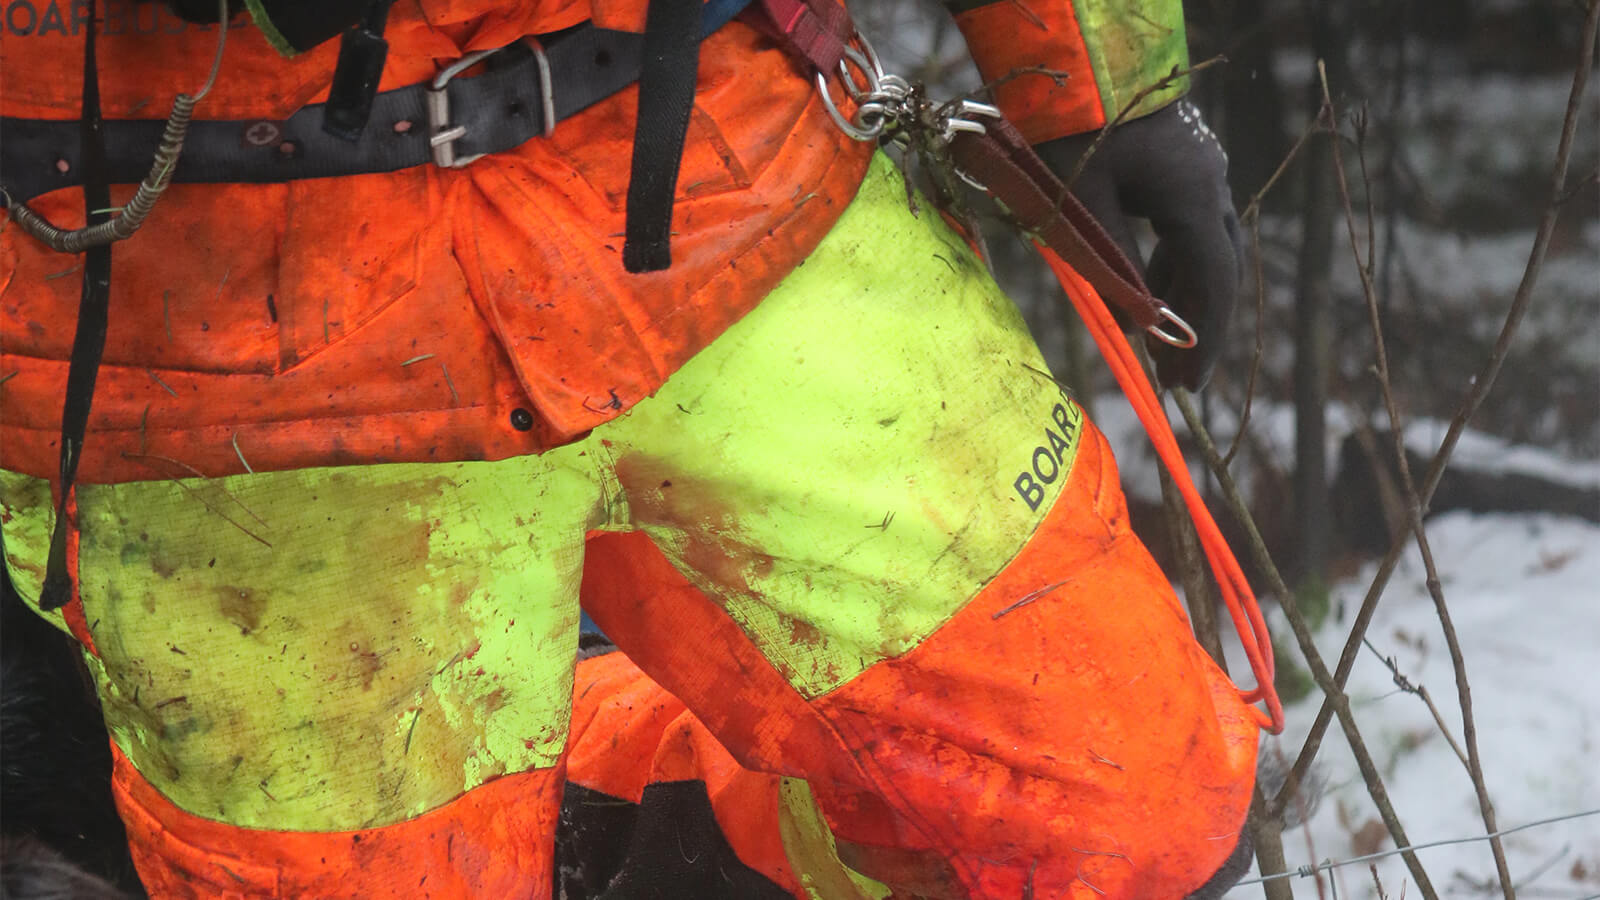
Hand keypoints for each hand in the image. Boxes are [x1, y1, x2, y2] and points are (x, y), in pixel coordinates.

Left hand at [1034, 100, 1243, 390]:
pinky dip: (1171, 263)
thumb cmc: (1073, 129)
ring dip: (1183, 297)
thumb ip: (1113, 266)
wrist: (1079, 61)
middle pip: (1217, 271)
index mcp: (1195, 199)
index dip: (1207, 340)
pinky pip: (1186, 225)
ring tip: (1159, 344)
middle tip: (1179, 378)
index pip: (1215, 286)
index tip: (1190, 385)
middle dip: (1200, 327)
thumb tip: (1137, 325)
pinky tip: (1147, 291)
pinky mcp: (1180, 163)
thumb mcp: (1085, 205)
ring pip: (1203, 248)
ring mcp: (1200, 171)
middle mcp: (1210, 185)